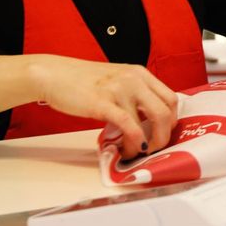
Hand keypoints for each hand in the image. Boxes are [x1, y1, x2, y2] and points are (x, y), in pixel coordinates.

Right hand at [0, 54, 177, 158]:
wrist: (53, 75)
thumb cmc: (82, 80)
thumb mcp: (117, 80)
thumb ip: (134, 95)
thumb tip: (147, 120)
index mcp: (140, 73)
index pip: (170, 98)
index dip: (171, 120)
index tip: (162, 133)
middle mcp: (134, 79)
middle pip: (166, 111)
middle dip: (164, 135)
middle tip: (154, 148)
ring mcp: (120, 90)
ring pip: (150, 122)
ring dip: (145, 144)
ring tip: (134, 151)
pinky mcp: (103, 103)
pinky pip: (130, 126)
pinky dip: (134, 142)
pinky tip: (128, 149)